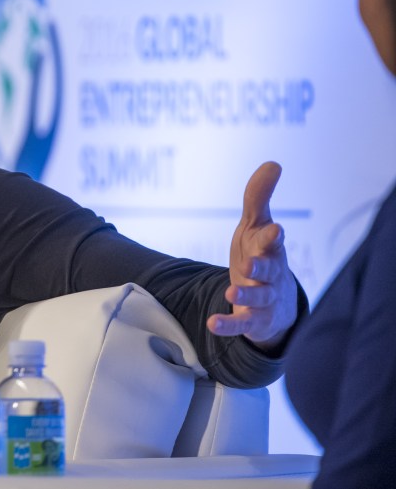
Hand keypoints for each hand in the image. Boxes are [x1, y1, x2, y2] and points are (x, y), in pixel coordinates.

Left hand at [207, 161, 297, 350]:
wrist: (273, 301)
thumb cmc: (261, 255)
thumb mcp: (255, 226)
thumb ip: (258, 197)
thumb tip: (273, 163)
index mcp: (270, 249)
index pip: (272, 241)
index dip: (272, 236)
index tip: (275, 229)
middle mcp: (271, 274)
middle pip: (268, 271)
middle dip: (260, 268)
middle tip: (248, 265)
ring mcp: (264, 299)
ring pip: (259, 299)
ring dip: (245, 296)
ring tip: (230, 294)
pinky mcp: (254, 320)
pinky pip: (242, 324)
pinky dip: (229, 325)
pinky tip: (212, 323)